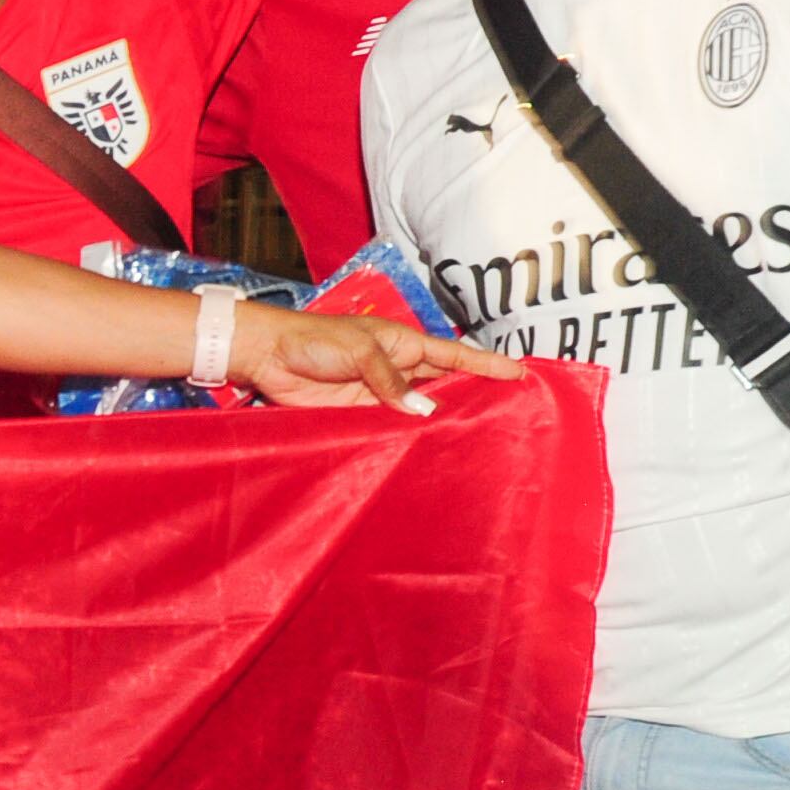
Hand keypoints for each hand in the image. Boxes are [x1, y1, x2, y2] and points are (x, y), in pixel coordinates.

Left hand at [229, 305, 523, 412]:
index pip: (456, 355)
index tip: (520, 374)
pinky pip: (395, 427)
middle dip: (474, 396)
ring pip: (423, 409)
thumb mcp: (360, 352)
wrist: (269, 355)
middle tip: (508, 414)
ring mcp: (383, 394)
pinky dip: (412, 436)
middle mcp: (400, 369)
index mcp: (405, 344)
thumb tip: (425, 409)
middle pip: (446, 384)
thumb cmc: (315, 340)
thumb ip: (392, 382)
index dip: (487, 365)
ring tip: (478, 438)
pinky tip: (431, 449)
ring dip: (444, 420)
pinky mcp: (361, 415)